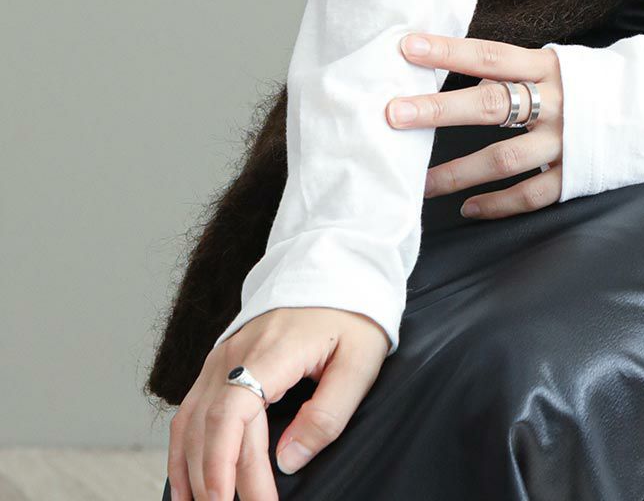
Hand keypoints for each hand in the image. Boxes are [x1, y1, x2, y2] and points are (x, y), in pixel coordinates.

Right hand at [166, 306, 387, 500]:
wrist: (339, 265)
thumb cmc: (353, 312)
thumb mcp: (360, 362)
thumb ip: (327, 414)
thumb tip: (289, 461)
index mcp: (271, 350)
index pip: (235, 417)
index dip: (235, 468)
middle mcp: (235, 352)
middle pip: (208, 426)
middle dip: (214, 480)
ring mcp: (222, 355)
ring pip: (190, 421)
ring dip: (191, 471)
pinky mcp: (221, 361)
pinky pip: (190, 410)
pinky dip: (183, 450)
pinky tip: (188, 482)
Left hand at [389, 32, 563, 216]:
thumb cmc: (602, 82)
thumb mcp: (565, 64)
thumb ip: (522, 70)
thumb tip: (468, 70)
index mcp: (550, 67)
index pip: (489, 56)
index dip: (448, 51)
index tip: (407, 47)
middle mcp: (555, 102)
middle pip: (489, 105)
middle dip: (438, 110)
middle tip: (394, 113)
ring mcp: (566, 140)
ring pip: (504, 158)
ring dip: (458, 172)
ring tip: (419, 182)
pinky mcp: (577, 173)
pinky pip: (531, 193)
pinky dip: (499, 204)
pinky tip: (469, 209)